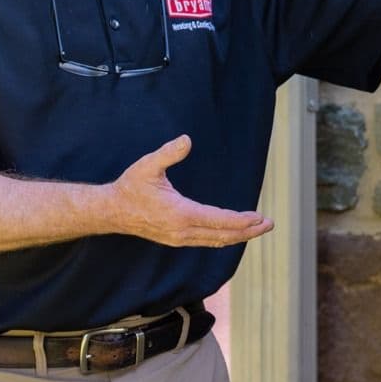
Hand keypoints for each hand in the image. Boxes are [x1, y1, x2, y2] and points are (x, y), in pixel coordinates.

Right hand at [110, 135, 273, 247]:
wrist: (111, 211)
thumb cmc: (130, 187)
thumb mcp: (147, 166)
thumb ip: (168, 153)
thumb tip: (187, 140)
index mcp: (180, 214)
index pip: (219, 221)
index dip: (241, 220)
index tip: (259, 217)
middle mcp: (182, 231)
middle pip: (223, 235)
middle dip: (248, 230)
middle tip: (269, 224)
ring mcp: (180, 239)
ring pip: (216, 241)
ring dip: (239, 236)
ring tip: (258, 228)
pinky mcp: (177, 240)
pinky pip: (207, 242)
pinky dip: (224, 238)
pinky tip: (234, 233)